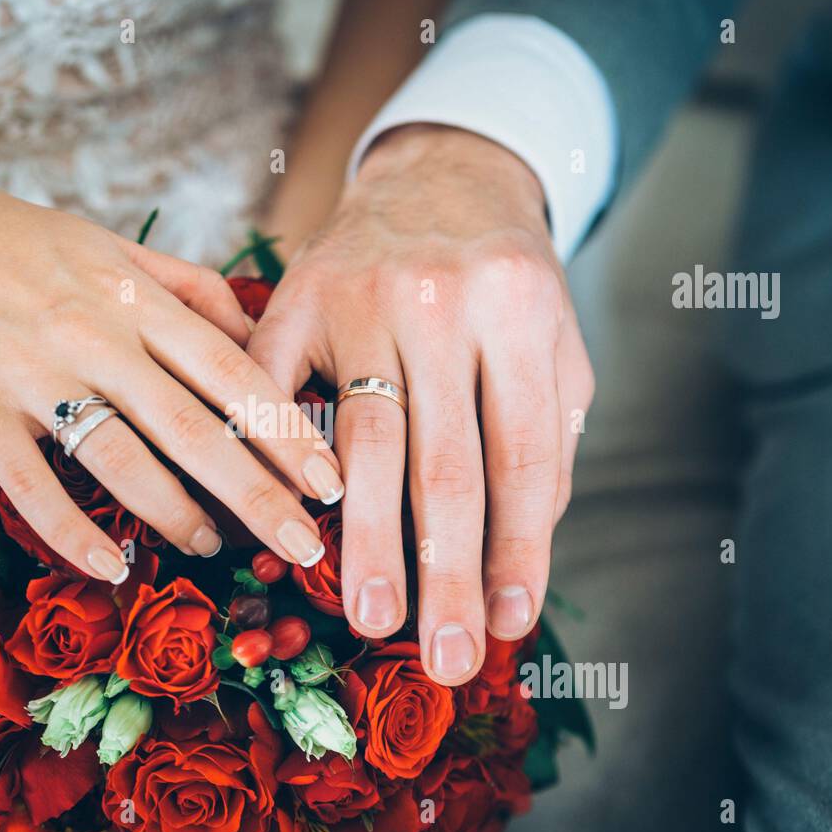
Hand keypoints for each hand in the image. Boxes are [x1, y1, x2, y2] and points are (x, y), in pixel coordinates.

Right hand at [0, 155, 342, 582]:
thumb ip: (186, 287)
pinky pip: (32, 485)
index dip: (286, 430)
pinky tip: (112, 566)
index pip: (230, 372)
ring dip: (175, 515)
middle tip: (304, 546)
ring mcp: (32, 376)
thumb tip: (254, 335)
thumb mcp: (109, 244)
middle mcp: (92, 335)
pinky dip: (73, 531)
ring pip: (120, 461)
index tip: (330, 479)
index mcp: (132, 296)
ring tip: (213, 546)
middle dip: (257, 493)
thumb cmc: (13, 239)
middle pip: (192, 428)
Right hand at [249, 124, 592, 684]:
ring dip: (368, 544)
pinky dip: (279, 465)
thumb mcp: (554, 343)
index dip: (517, 550)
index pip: (521, 458)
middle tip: (444, 657)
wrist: (440, 174)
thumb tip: (520, 555)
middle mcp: (442, 301)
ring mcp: (360, 296)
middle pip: (444, 465)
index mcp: (521, 311)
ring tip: (374, 618)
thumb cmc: (506, 279)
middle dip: (446, 573)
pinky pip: (277, 396)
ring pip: (362, 444)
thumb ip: (546, 439)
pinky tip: (288, 528)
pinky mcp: (294, 298)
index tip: (510, 626)